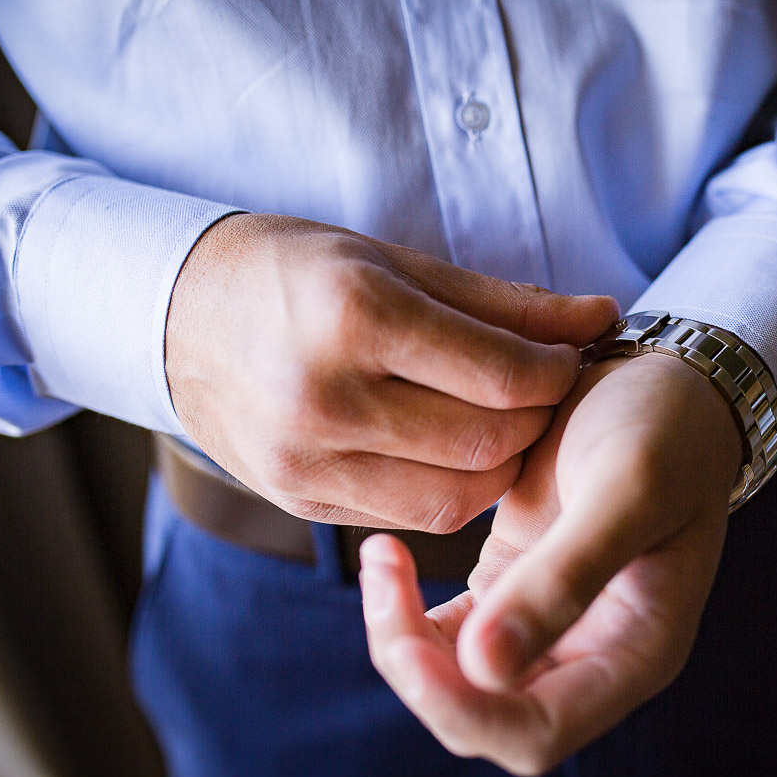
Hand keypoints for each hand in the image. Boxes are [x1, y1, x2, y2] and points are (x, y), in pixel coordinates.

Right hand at [165, 212, 617, 529]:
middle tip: (540, 391)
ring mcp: (306, 461)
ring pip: (458, 498)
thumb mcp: (395, 261)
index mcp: (354, 316)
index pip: (502, 375)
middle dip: (536, 421)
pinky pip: (412, 515)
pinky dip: (451, 488)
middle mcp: (325, 398)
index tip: (564, 358)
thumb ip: (506, 302)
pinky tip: (450, 448)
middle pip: (488, 444)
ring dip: (501, 466)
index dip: (556, 373)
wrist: (175, 316)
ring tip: (500, 423)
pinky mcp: (299, 502)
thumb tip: (602, 317)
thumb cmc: (295, 274)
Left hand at [359, 351, 742, 774]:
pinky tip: (387, 557)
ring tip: (380, 562)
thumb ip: (566, 576)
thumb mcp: (627, 487)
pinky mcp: (512, 589)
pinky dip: (407, 610)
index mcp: (636, 652)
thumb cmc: (667, 429)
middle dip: (420, 673)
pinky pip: (448, 634)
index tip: (409, 644)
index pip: (537, 732)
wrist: (667, 381)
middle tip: (382, 587)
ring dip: (404, 641)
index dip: (463, 709)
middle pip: (485, 717)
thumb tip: (485, 667)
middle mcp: (591, 655)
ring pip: (456, 679)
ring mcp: (548, 626)